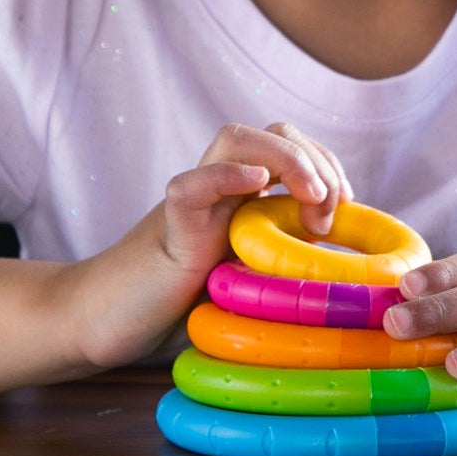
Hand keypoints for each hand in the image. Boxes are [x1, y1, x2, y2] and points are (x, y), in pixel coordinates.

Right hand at [72, 122, 352, 368]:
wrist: (110, 323)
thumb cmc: (184, 307)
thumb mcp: (252, 280)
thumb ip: (286, 261)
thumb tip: (343, 270)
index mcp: (245, 200)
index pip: (293, 149)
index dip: (327, 165)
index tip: (346, 206)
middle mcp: (221, 190)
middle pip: (273, 132)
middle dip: (316, 160)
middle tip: (330, 212)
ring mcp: (194, 202)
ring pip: (236, 138)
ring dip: (287, 159)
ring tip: (311, 199)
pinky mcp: (169, 225)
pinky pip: (191, 184)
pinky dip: (225, 174)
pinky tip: (255, 183)